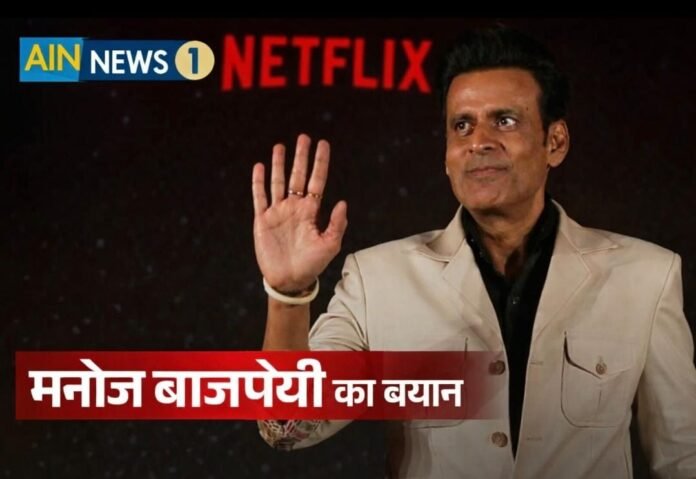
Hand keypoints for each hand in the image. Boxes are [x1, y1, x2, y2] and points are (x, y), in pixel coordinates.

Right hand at [252, 134, 347, 292]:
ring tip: (280, 146)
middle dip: (301, 157)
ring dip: (279, 164)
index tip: (323, 144)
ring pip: (278, 182)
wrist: (290, 280)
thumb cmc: (312, 264)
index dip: (320, 162)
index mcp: (311, 211)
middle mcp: (295, 208)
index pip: (316, 180)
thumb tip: (342, 203)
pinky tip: (260, 167)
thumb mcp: (330, 245)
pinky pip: (260, 197)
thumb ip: (336, 224)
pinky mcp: (262, 220)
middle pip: (297, 176)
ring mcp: (278, 212)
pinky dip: (259, 182)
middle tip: (303, 137)